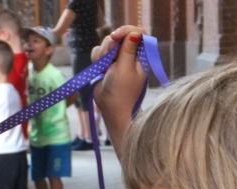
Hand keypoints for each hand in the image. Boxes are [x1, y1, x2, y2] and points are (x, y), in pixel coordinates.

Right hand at [91, 26, 146, 150]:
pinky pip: (97, 53)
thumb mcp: (126, 68)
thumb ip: (128, 49)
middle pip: (118, 37)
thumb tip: (135, 32)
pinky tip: (100, 72)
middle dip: (110, 46)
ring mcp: (116, 59)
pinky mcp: (104, 64)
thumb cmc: (122, 92)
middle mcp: (128, 55)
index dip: (125, 31)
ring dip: (102, 55)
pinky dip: (96, 60)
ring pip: (106, 44)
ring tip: (105, 70)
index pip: (137, 33)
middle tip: (109, 60)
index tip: (115, 36)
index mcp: (139, 55)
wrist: (111, 109)